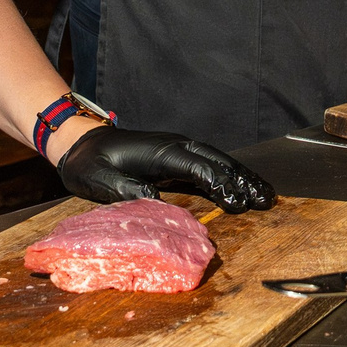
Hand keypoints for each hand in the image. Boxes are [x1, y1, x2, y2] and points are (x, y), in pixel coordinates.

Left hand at [55, 125, 276, 213]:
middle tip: (265, 200)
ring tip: (265, 195)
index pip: (198, 166)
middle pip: (218, 160)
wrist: (81, 144)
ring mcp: (179, 151)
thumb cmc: (90, 163)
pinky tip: (242, 189)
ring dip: (242, 177)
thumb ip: (128, 189)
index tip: (237, 203)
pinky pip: (210, 166)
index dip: (220, 183)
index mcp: (161, 151)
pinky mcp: (177, 159)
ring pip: (219, 161)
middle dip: (243, 179)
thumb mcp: (102, 180)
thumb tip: (155, 200)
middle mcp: (176, 146)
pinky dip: (229, 177)